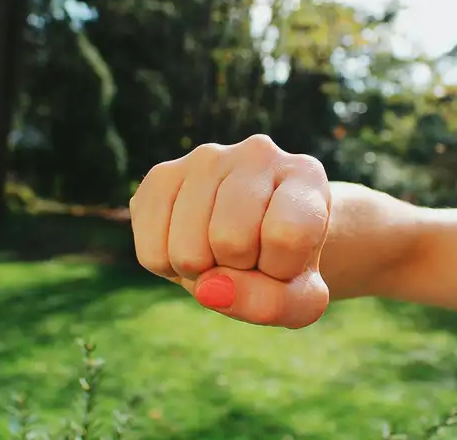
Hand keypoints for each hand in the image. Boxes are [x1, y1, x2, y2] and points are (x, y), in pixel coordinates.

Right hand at [129, 134, 330, 328]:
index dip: (281, 270)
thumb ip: (274, 303)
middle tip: (248, 256)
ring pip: (188, 250)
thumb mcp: (300, 297)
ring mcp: (205, 159)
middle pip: (231, 240)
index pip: (287, 235)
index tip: (285, 260)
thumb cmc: (284, 263)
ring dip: (202, 272)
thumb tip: (209, 287)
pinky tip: (190, 245)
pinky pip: (151, 252)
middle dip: (238, 269)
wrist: (253, 235)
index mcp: (305, 174)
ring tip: (219, 251)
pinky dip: (169, 269)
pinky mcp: (161, 175)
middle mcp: (256, 153)